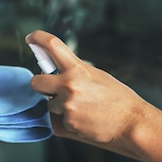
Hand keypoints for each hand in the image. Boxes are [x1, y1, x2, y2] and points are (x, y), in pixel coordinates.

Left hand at [25, 30, 147, 144]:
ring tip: (81, 106)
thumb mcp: (97, 75)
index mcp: (77, 69)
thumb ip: (75, 71)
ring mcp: (67, 105)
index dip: (38, 38)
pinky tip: (85, 118)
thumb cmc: (117, 98)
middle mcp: (69, 85)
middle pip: (36, 81)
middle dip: (41, 85)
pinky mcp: (68, 123)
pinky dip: (69, 119)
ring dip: (59, 105)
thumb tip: (56, 69)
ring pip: (49, 103)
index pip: (52, 45)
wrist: (131, 122)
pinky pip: (59, 119)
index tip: (31, 38)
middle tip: (51, 88)